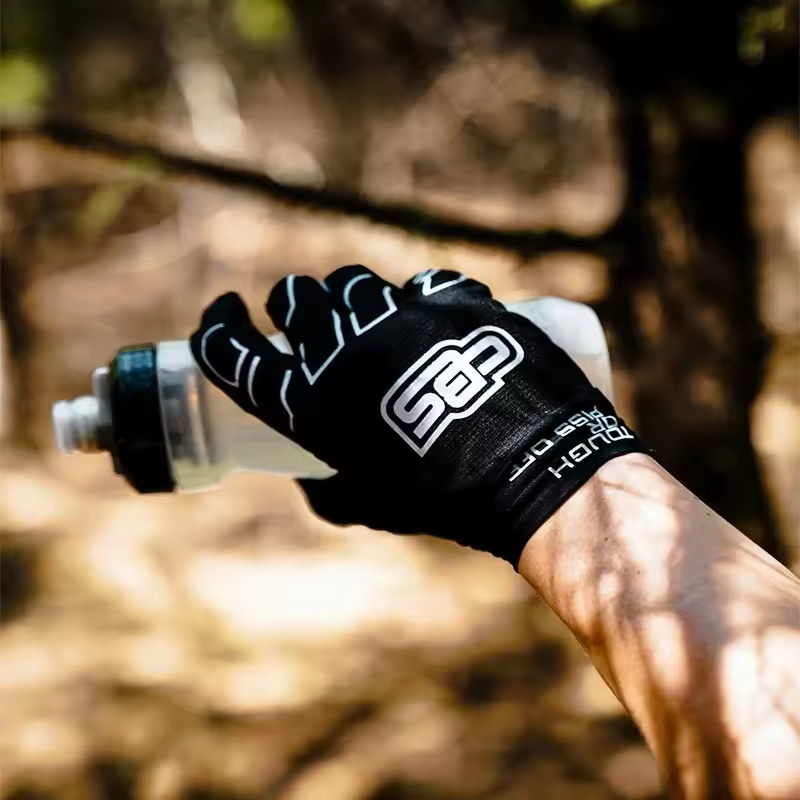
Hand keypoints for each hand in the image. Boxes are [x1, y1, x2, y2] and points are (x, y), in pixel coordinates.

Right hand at [190, 266, 643, 564]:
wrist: (533, 471)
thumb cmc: (444, 501)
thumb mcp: (371, 507)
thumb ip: (330, 491)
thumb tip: (312, 478)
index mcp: (314, 405)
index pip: (236, 353)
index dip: (218, 330)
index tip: (223, 313)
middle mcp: (346, 350)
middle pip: (295, 299)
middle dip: (290, 304)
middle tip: (305, 318)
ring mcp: (401, 316)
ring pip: (354, 282)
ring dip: (350, 296)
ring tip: (371, 319)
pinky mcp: (453, 300)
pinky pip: (423, 285)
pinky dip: (420, 301)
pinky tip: (434, 322)